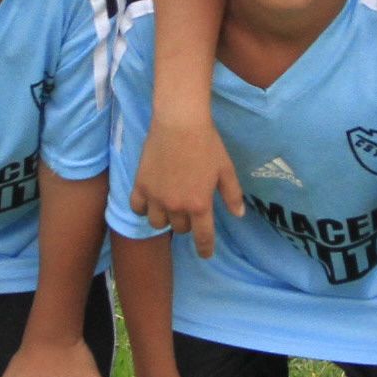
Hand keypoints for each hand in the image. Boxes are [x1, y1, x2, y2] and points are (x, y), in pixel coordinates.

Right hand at [137, 111, 239, 256]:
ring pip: (157, 223)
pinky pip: (138, 208)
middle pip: (180, 228)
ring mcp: (156, 197)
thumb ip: (232, 194)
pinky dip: (143, 209)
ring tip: (169, 206)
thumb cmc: (207, 143)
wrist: (179, 122)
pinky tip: (150, 201)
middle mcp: (177, 206)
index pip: (203, 237)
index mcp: (200, 204)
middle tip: (189, 208)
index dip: (205, 249)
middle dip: (186, 223)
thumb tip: (238, 214)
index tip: (205, 254)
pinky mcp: (140, 186)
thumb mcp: (226, 169)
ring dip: (165, 218)